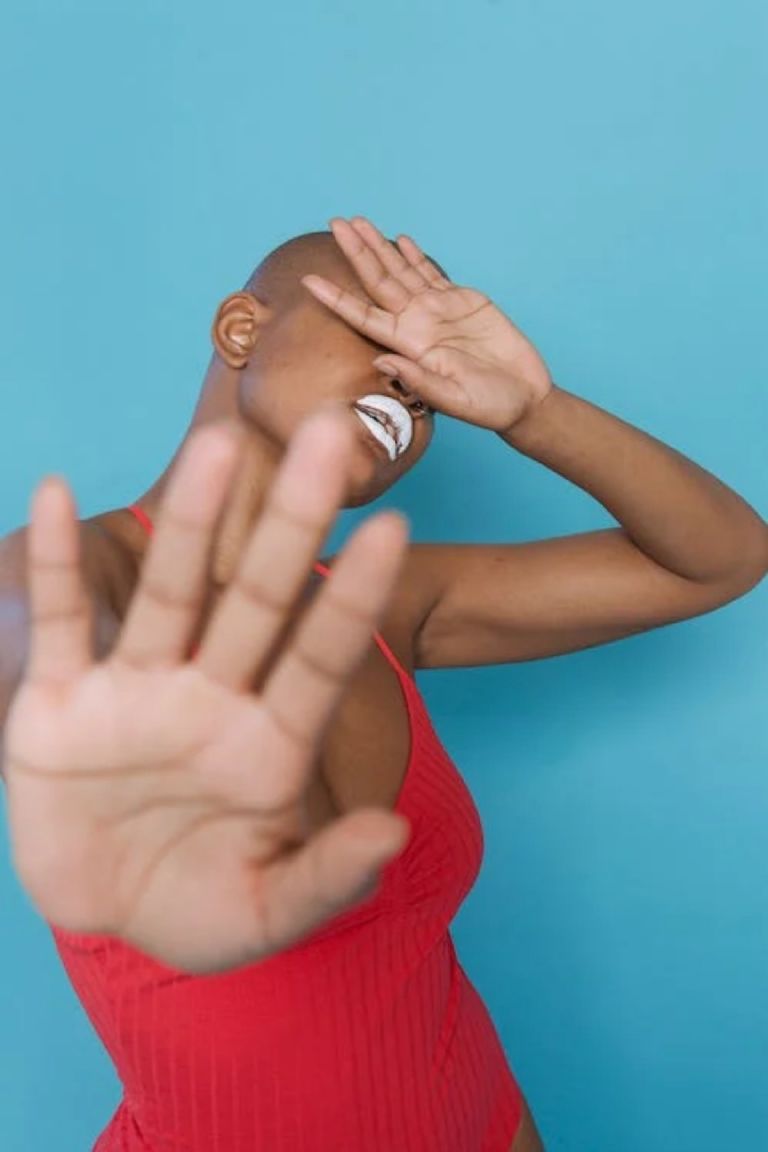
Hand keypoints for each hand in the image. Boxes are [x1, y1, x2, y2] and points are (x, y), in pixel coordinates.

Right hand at [4, 410, 410, 974]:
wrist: (106, 912)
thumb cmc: (200, 908)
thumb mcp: (265, 912)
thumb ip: (326, 878)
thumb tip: (392, 834)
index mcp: (270, 741)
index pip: (320, 657)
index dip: (353, 596)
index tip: (394, 527)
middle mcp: (211, 696)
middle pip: (254, 598)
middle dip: (289, 524)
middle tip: (332, 437)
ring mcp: (137, 691)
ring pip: (168, 593)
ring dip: (190, 522)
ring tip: (219, 447)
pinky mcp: (61, 703)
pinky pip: (62, 622)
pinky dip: (58, 565)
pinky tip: (63, 494)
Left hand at [301, 215, 553, 433]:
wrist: (522, 398)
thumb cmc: (489, 406)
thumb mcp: (453, 399)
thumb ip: (418, 380)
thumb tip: (379, 360)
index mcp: (408, 346)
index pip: (363, 317)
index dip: (336, 298)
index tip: (308, 280)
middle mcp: (416, 324)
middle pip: (378, 282)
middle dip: (357, 252)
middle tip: (335, 223)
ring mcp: (437, 311)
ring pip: (401, 271)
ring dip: (379, 246)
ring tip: (358, 222)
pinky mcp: (462, 301)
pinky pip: (431, 273)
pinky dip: (414, 255)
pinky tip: (398, 239)